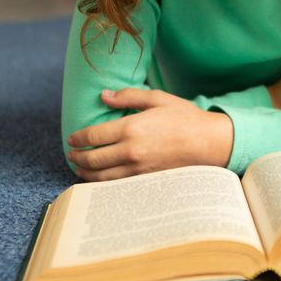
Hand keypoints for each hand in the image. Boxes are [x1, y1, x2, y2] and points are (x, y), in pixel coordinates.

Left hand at [66, 89, 233, 181]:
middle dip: (78, 157)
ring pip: (102, 176)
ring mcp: (138, 169)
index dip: (79, 138)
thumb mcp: (157, 98)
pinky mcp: (146, 180)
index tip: (72, 138)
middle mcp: (131, 151)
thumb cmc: (185, 117)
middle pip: (94, 159)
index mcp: (132, 128)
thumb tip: (103, 96)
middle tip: (71, 154)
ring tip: (79, 168)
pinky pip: (117, 185)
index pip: (94, 136)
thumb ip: (128, 96)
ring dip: (86, 173)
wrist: (208, 143)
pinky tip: (99, 179)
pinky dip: (102, 183)